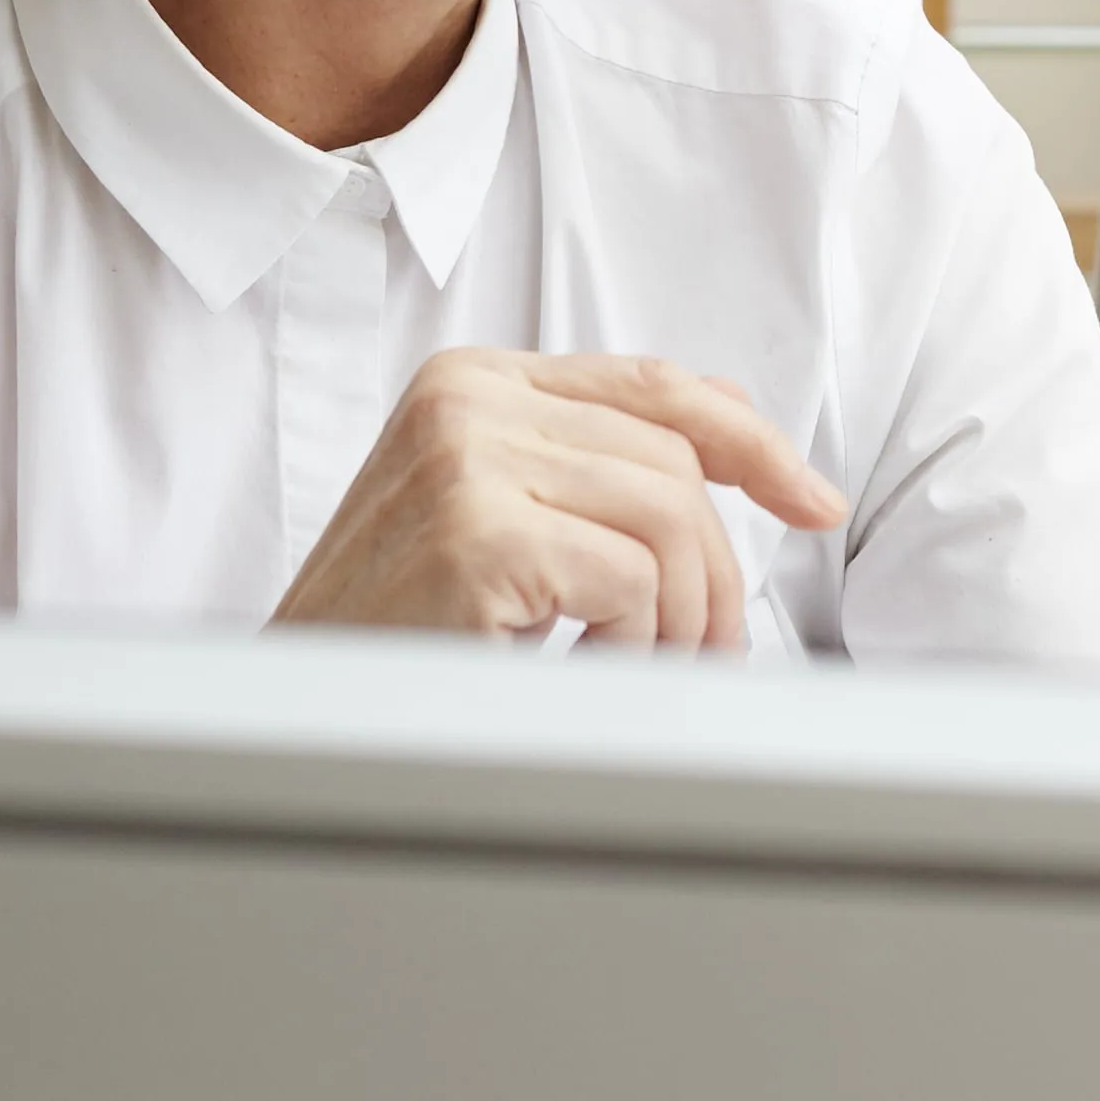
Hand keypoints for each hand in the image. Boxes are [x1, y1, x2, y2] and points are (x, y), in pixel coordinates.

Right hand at [272, 351, 845, 648]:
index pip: (652, 385)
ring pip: (670, 518)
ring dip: (678, 616)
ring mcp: (466, 458)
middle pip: (674, 461)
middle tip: (703, 649)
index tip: (811, 500)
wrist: (288, 719)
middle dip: (716, 569)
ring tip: (633, 666)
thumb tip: (737, 450)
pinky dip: (633, 646)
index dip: (751, 440)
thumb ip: (591, 472)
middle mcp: (464, 399)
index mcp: (470, 381)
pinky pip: (632, 581)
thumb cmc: (394, 635)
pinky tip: (578, 673)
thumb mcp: (496, 521)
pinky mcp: (477, 532)